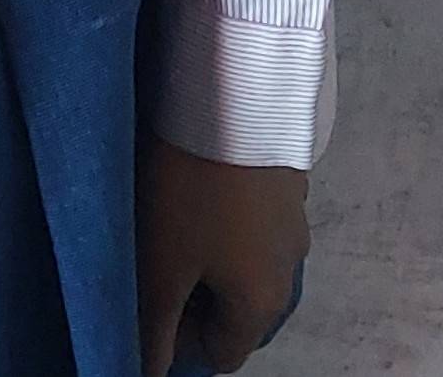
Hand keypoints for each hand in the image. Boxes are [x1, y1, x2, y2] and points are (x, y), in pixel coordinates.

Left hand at [137, 135, 308, 373]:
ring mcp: (294, 221)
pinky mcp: (288, 178)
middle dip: (196, 297)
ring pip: (246, 260)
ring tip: (171, 218)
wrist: (236, 93)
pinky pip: (254, 218)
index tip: (148, 305)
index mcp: (261, 303)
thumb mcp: (161, 262)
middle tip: (154, 260)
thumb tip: (154, 369)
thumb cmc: (192, 190)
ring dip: (211, 253)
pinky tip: (199, 185)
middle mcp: (289, 269)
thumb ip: (156, 324)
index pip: (222, 354)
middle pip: (238, 308)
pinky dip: (227, 216)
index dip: (180, 342)